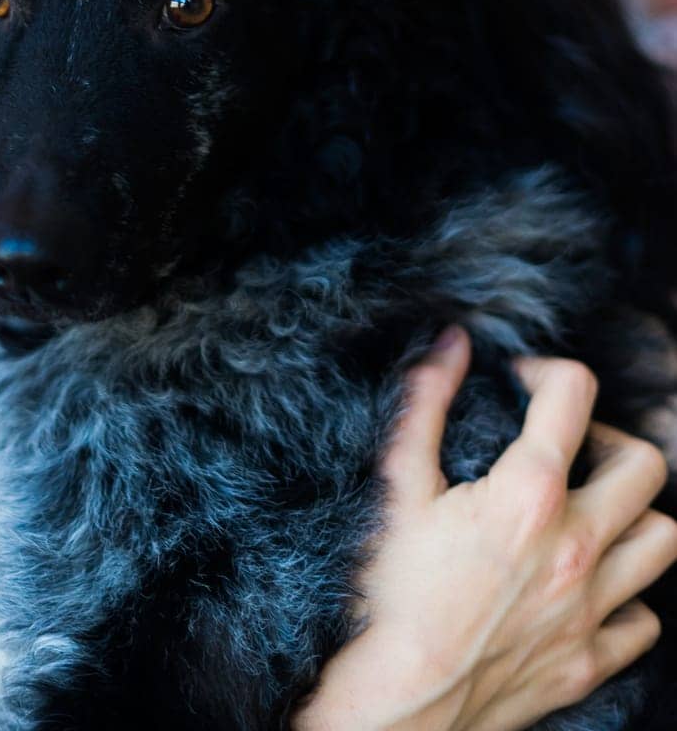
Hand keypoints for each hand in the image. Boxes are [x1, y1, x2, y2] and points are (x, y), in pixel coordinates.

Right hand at [293, 326, 676, 730]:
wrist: (396, 705)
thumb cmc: (387, 592)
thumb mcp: (398, 484)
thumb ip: (424, 402)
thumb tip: (451, 342)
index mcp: (528, 495)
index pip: (573, 395)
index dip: (547, 372)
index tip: (520, 383)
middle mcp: (576, 547)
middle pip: (644, 465)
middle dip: (608, 439)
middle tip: (566, 446)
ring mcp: (590, 609)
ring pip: (663, 540)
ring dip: (631, 515)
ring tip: (585, 510)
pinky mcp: (590, 661)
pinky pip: (645, 620)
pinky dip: (626, 595)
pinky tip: (584, 582)